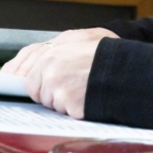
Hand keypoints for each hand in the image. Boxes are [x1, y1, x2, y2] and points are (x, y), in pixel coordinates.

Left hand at [0, 28, 117, 118]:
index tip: (41, 90)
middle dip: (50, 95)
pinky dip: (75, 109)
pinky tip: (87, 97)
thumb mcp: (76, 40)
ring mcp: (59, 90)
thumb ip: (52, 51)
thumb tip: (34, 65)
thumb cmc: (103, 52)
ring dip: (64, 102)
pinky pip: (66, 113)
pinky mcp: (70, 105)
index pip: (29, 80)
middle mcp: (50, 73)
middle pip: (39, 95)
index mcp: (49, 56)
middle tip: (70, 87)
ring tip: (82, 89)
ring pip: (52, 105)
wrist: (123, 67)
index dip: (38, 86)